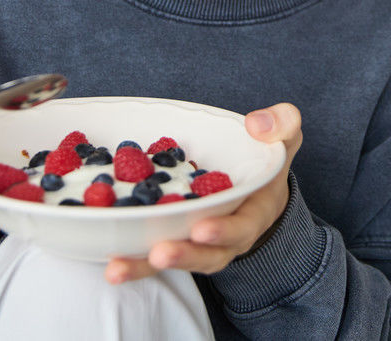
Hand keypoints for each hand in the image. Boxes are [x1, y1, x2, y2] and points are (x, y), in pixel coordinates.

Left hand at [104, 102, 301, 283]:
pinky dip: (130, 257)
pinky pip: (151, 252)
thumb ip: (281, 124)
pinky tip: (106, 258)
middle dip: (183, 255)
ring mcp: (196, 243)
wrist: (254, 185)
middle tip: (159, 253)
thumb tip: (257, 122)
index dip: (224, 231)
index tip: (203, 229)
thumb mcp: (284, 137)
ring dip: (144, 266)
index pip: (241, 227)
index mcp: (253, 213)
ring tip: (117, 268)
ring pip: (173, 260)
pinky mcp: (170, 237)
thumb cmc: (265, 158)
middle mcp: (225, 237)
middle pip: (205, 255)